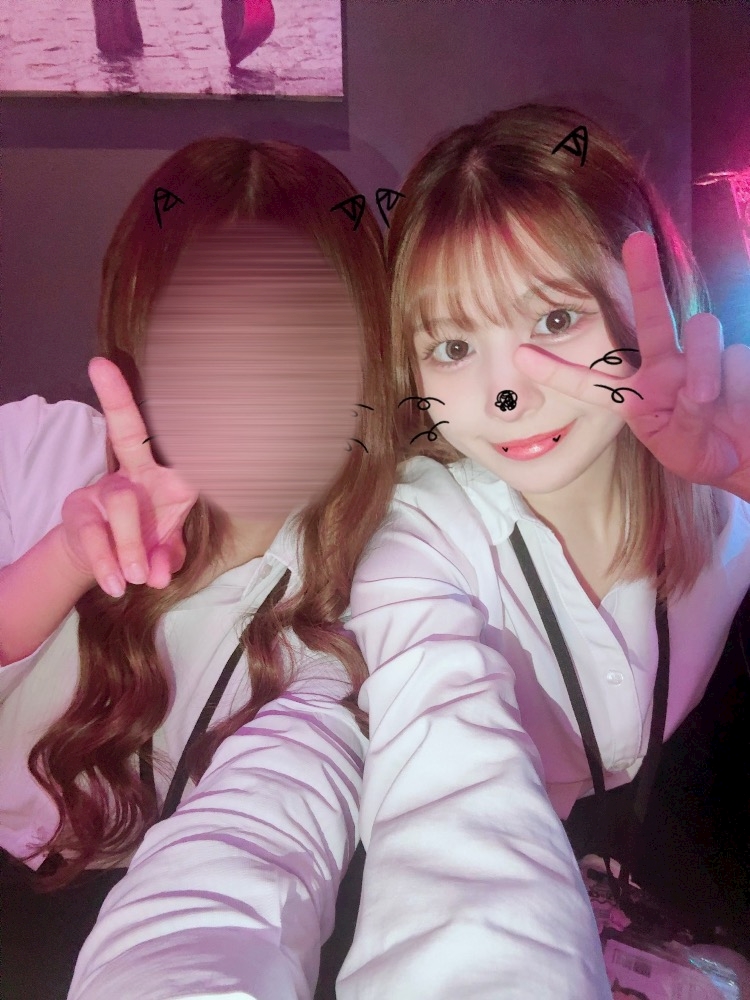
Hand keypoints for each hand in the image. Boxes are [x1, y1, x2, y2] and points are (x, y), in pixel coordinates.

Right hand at [60, 357, 198, 596]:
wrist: (108, 565)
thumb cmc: (147, 537)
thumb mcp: (167, 544)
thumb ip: (171, 554)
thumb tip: (161, 574)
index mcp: (160, 471)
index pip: (160, 431)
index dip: (142, 399)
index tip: (111, 360)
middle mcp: (130, 472)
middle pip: (128, 436)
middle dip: (118, 399)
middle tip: (104, 384)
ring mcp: (100, 491)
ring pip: (120, 502)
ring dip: (132, 544)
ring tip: (137, 578)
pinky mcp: (79, 516)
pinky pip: (96, 537)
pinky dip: (112, 565)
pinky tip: (121, 585)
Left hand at [514, 231, 749, 497]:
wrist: (744, 458)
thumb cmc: (702, 454)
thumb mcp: (679, 450)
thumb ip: (680, 422)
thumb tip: (695, 389)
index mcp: (636, 395)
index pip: (590, 383)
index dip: (556, 371)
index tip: (518, 357)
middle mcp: (665, 368)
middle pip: (648, 317)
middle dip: (643, 278)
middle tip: (636, 241)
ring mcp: (700, 359)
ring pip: (703, 331)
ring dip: (705, 367)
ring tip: (705, 402)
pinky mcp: (735, 359)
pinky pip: (734, 358)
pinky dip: (736, 384)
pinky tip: (737, 402)